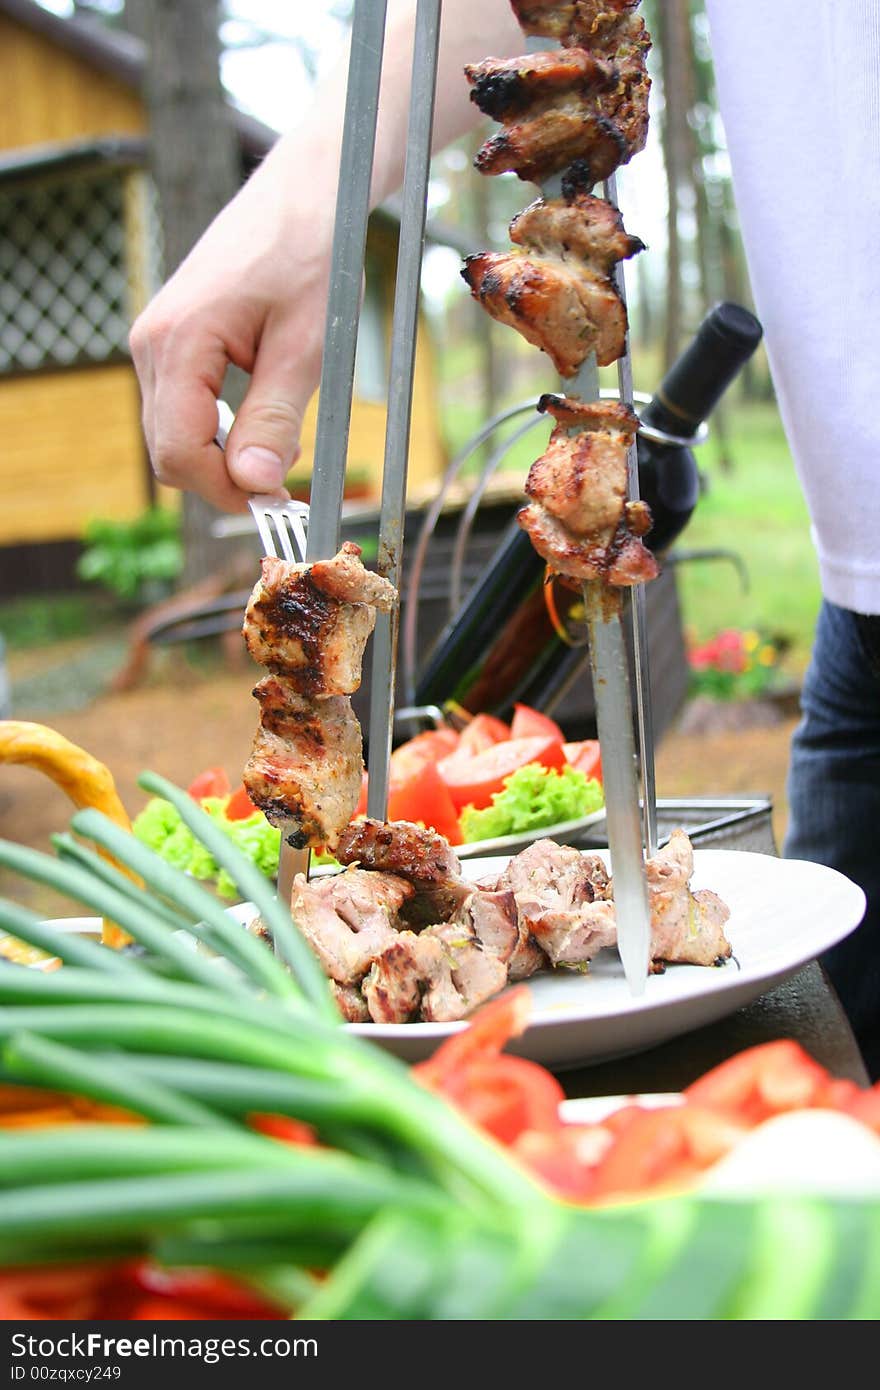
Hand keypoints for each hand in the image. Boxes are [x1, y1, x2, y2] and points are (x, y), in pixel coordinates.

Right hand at [129, 147, 335, 511]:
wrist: (309, 192)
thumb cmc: (311, 253)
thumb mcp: (305, 346)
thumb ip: (273, 418)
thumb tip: (253, 483)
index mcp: (178, 343)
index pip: (179, 453)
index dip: (227, 491)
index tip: (278, 501)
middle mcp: (153, 343)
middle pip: (170, 452)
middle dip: (225, 479)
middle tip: (286, 484)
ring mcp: (158, 341)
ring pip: (175, 434)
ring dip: (223, 456)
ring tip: (281, 448)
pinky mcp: (175, 339)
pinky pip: (184, 407)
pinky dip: (220, 430)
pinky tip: (262, 419)